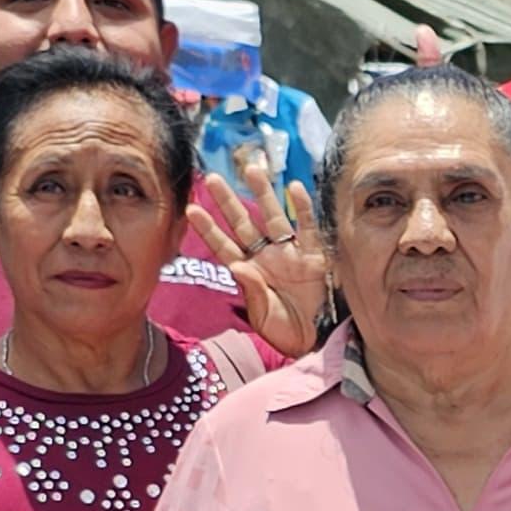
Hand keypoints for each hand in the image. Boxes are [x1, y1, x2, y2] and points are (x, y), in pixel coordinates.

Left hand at [195, 148, 328, 357]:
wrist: (319, 340)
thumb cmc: (287, 333)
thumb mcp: (264, 316)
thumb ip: (252, 290)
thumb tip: (237, 264)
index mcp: (250, 273)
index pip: (224, 245)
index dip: (208, 228)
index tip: (191, 209)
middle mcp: (267, 257)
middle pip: (244, 224)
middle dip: (228, 202)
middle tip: (213, 179)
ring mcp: (291, 254)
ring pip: (274, 217)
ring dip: (264, 194)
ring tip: (252, 169)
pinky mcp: (315, 255)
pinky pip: (309, 226)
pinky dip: (303, 207)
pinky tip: (294, 188)